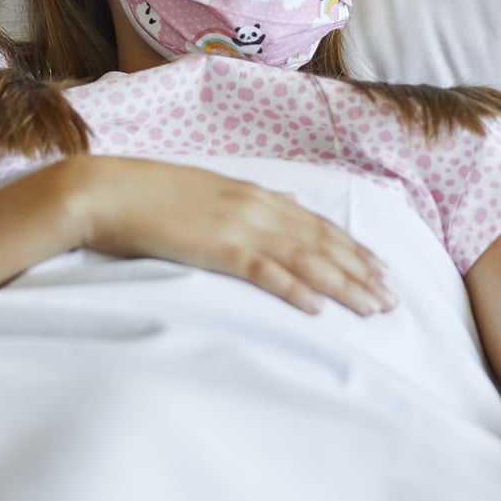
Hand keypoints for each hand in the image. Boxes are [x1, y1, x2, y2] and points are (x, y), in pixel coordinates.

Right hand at [59, 156, 394, 316]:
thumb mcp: (210, 193)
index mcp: (256, 194)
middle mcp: (257, 207)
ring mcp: (239, 226)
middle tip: (392, 298)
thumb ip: (250, 202)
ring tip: (372, 308)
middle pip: (323, 243)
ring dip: (344, 285)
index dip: (353, 248)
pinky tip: (318, 309)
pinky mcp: (218, 248)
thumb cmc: (152, 195)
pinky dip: (295, 290)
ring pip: (306, 259)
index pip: (318, 224)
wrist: (107, 191)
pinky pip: (265, 272)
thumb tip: (283, 207)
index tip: (381, 269)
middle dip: (361, 272)